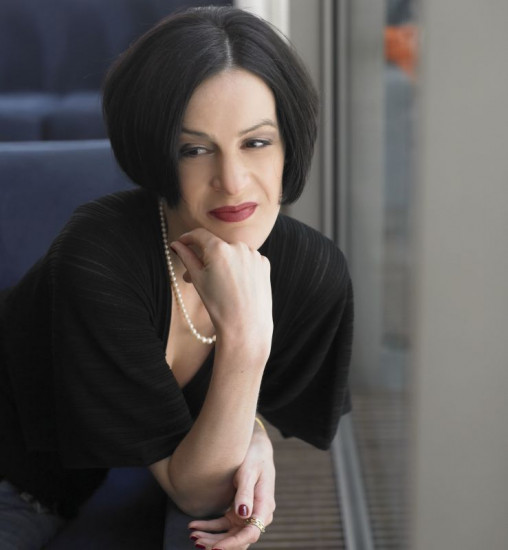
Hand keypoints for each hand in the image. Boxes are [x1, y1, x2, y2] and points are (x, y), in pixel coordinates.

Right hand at [170, 229, 272, 352]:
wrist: (246, 325)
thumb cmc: (219, 305)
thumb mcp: (198, 279)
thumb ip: (186, 257)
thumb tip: (176, 244)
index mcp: (219, 248)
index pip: (199, 234)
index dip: (188, 238)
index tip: (182, 243)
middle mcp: (238, 246)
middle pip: (217, 246)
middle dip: (206, 257)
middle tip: (197, 276)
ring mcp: (254, 254)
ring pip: (233, 253)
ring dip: (224, 262)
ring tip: (220, 285)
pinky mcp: (264, 263)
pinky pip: (248, 260)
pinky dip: (240, 268)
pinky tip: (237, 285)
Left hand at [188, 427, 275, 549]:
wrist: (256, 445)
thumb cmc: (254, 455)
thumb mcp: (248, 471)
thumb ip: (245, 493)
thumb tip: (244, 515)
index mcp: (264, 506)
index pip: (251, 533)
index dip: (233, 543)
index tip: (216, 548)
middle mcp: (258, 514)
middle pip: (239, 538)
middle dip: (218, 543)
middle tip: (197, 541)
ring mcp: (247, 514)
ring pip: (230, 534)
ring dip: (212, 538)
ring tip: (193, 535)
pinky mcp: (238, 511)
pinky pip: (224, 524)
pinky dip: (210, 527)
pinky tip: (194, 525)